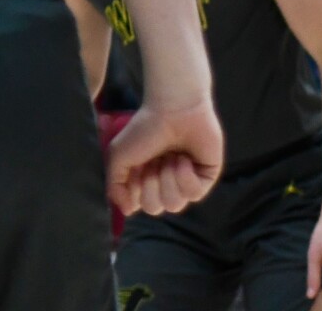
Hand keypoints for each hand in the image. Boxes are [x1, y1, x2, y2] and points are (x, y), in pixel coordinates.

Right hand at [105, 98, 222, 215]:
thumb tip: (125, 211)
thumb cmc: (144, 129)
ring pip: (174, 204)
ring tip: (170, 157)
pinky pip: (194, 194)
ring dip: (168, 178)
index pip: (139, 204)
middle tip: (153, 161)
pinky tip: (184, 158)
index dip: (135, 191)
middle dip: (151, 184)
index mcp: (143, 177)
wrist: (173, 110)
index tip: (134, 171)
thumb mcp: (118, 156)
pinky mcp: (206, 178)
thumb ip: (115, 186)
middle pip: (155, 208)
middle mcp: (163, 182)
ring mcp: (185, 181)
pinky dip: (185, 175)